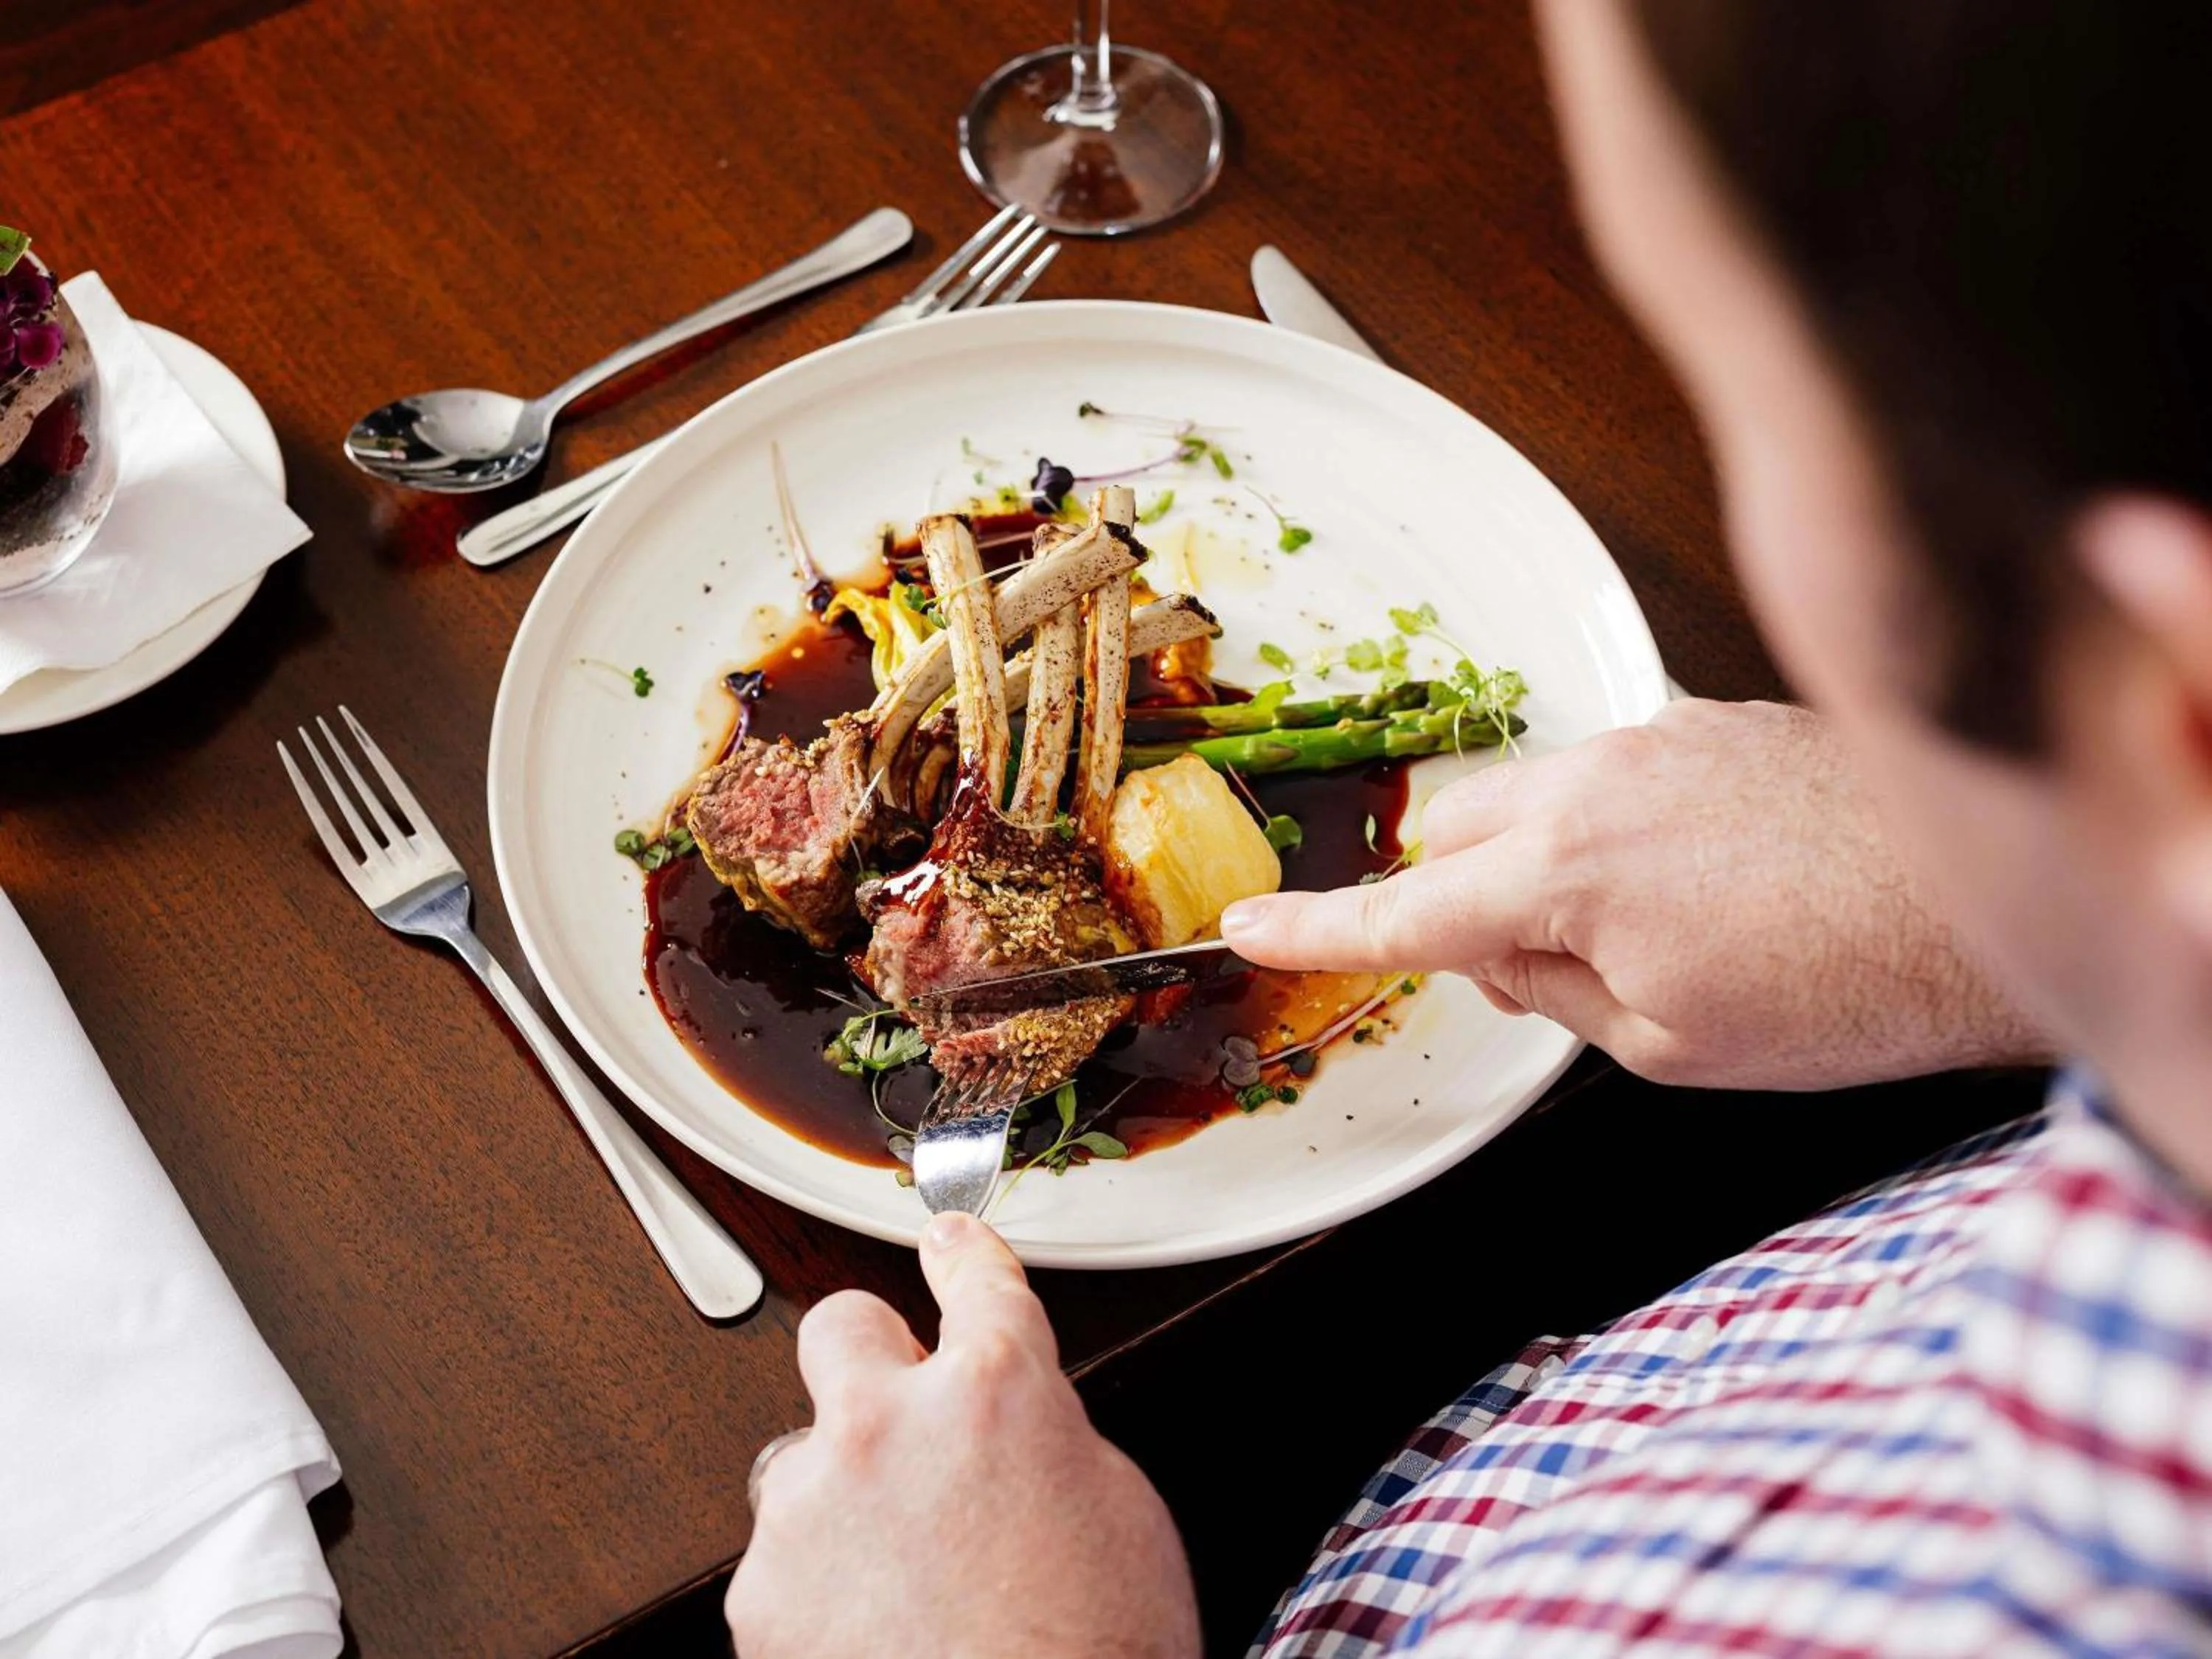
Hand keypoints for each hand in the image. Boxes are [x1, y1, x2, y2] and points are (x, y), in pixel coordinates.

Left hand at [726, 1211, 1198, 1658]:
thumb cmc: (1093, 1655)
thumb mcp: (1123, 1516)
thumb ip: (1048, 1438)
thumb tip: (1020, 1429)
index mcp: (996, 1393)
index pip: (976, 1281)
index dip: (962, 1254)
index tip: (947, 1240)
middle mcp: (887, 1428)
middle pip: (842, 1326)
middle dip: (872, 1352)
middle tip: (902, 1403)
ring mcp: (811, 1509)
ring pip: (803, 1460)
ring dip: (844, 1496)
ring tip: (904, 1579)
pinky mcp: (761, 1594)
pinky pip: (783, 1561)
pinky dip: (821, 1589)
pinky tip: (878, 1635)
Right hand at [1220, 699, 2047, 1089]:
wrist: (1999, 890)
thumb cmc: (1855, 985)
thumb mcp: (1674, 1044)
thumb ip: (1556, 992)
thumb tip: (1502, 954)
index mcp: (1567, 875)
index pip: (1403, 911)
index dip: (1314, 926)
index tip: (1248, 927)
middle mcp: (1597, 782)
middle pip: (1452, 830)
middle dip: (1457, 896)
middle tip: (1544, 972)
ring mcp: (1661, 737)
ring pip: (1530, 790)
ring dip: (1540, 855)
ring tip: (1653, 928)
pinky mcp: (1720, 717)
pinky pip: (1616, 766)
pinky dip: (1617, 822)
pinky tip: (1708, 878)